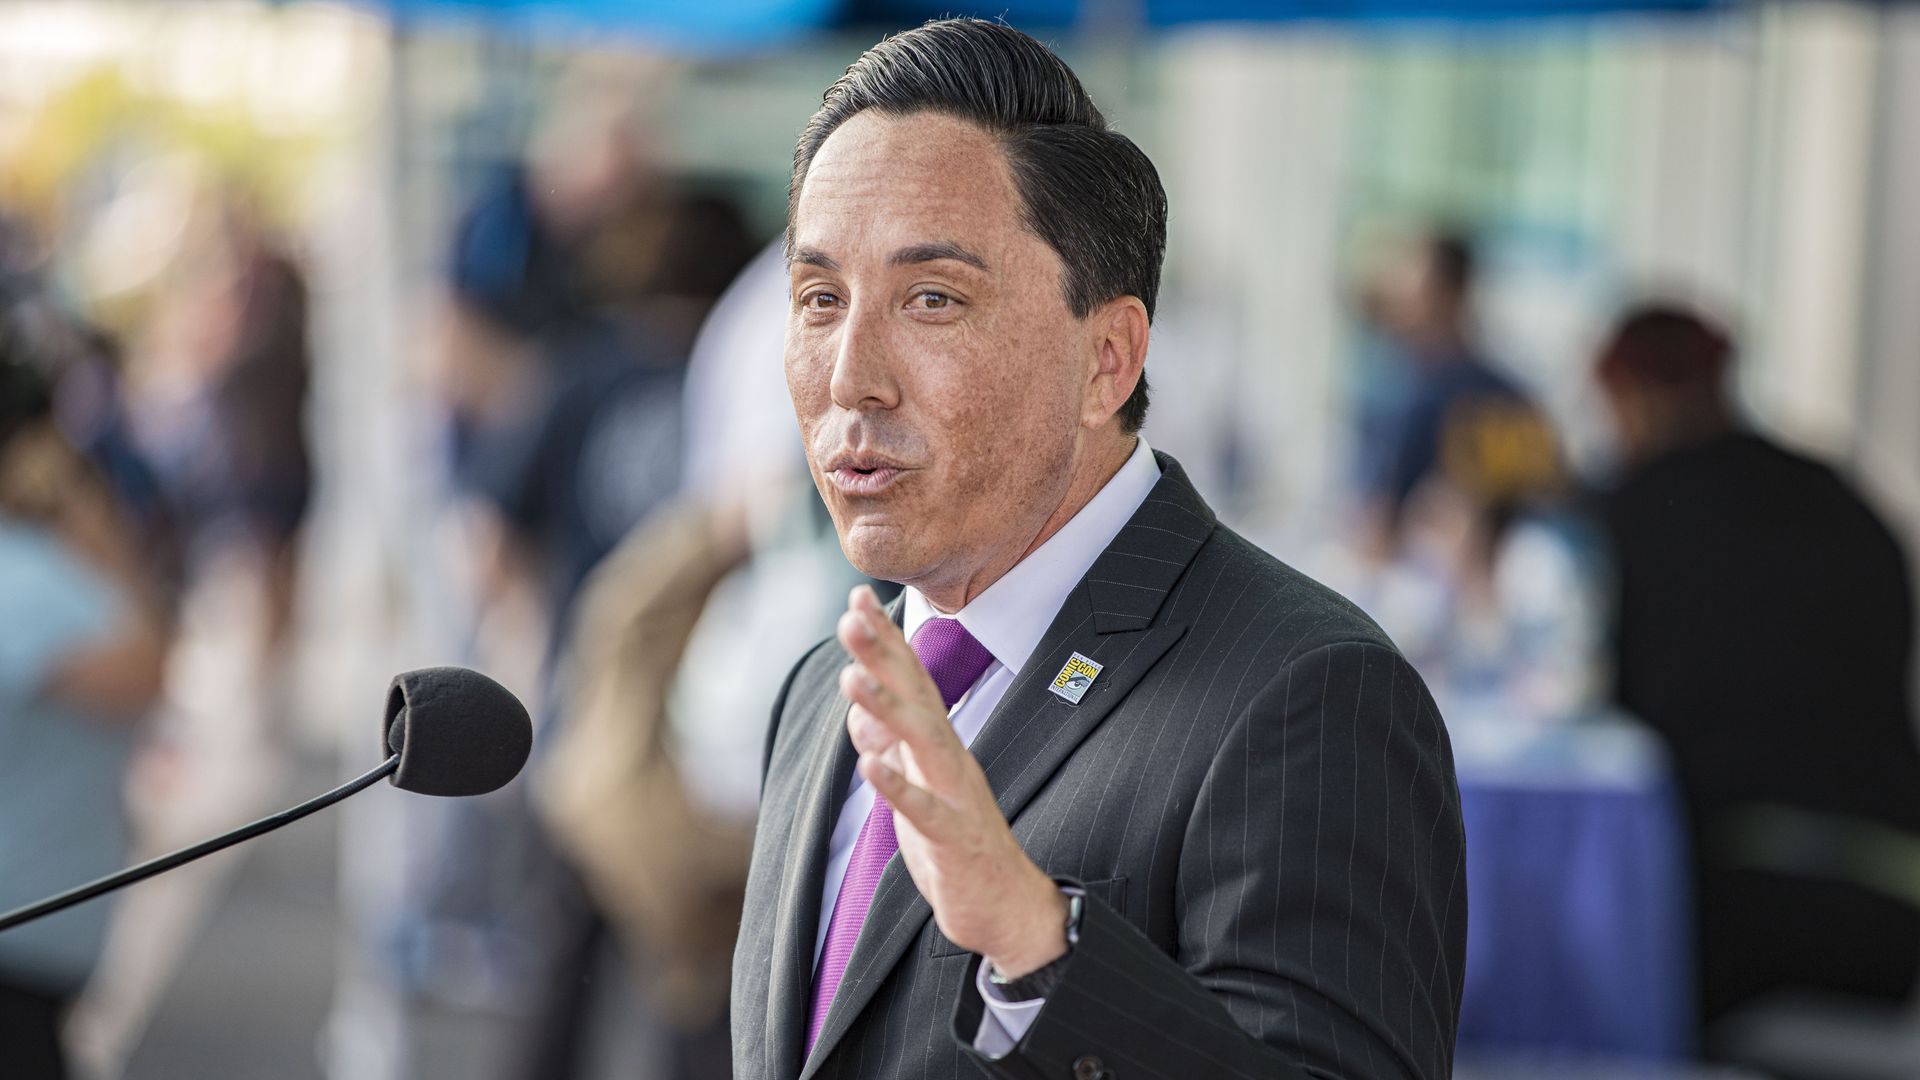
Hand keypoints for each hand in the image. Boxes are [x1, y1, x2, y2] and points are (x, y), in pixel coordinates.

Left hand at [837, 585, 1068, 977]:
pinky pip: (923, 809)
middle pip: (917, 696)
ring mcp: (956, 795)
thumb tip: (859, 716)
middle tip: (851, 615)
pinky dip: (897, 786)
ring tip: (851, 677)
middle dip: (883, 655)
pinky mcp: (955, 837)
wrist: (1004, 906)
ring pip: (923, 742)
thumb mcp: (915, 788)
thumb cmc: (957, 844)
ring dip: (887, 709)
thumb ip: (891, 748)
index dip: (885, 640)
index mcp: (939, 745)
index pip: (910, 681)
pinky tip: (869, 766)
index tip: (858, 599)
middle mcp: (951, 759)